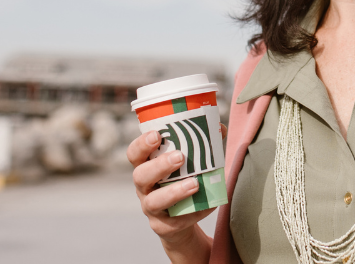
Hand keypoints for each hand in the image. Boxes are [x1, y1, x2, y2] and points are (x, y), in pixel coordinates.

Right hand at [128, 125, 225, 262]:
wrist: (181, 221)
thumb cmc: (183, 183)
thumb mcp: (188, 165)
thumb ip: (203, 145)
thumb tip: (220, 128)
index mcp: (146, 167)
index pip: (134, 154)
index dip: (141, 144)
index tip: (157, 135)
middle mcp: (144, 188)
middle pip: (140, 176)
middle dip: (159, 166)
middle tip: (180, 157)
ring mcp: (151, 208)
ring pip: (153, 202)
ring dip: (174, 192)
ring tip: (194, 184)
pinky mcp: (163, 226)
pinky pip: (175, 222)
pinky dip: (194, 212)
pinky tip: (209, 205)